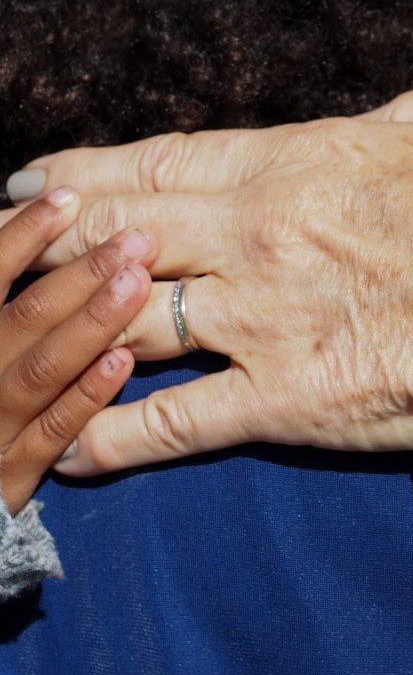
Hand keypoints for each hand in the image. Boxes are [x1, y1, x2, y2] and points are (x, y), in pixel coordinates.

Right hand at [0, 189, 155, 511]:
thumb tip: (20, 213)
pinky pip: (52, 433)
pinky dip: (85, 395)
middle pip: (24, 316)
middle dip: (79, 272)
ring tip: (136, 280)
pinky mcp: (9, 477)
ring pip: (43, 369)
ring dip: (91, 322)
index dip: (22, 234)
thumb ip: (2, 283)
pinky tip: (123, 362)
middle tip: (134, 236)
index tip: (67, 196)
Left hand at [1, 90, 412, 477]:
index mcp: (297, 164)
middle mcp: (258, 235)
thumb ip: (403, 120)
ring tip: (29, 336)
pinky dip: (115, 438)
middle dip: (50, 238)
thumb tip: (386, 115)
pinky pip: (172, 422)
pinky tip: (78, 448)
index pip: (160, 161)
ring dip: (68, 328)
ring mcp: (261, 319)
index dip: (85, 169)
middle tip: (7, 241)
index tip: (34, 175)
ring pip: (124, 321)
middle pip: (119, 233)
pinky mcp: (283, 400)